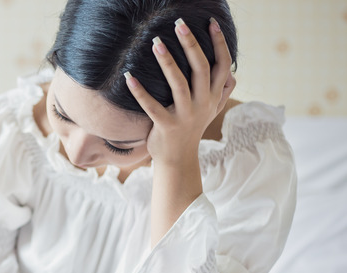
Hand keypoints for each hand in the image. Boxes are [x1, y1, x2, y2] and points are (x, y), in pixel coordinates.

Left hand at [125, 17, 235, 165]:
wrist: (179, 160)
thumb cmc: (191, 129)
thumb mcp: (211, 111)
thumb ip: (222, 92)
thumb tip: (233, 73)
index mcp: (214, 96)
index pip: (223, 65)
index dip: (219, 43)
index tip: (211, 23)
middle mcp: (203, 104)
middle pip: (201, 69)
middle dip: (192, 45)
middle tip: (179, 25)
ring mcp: (185, 116)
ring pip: (179, 85)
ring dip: (167, 62)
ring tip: (155, 43)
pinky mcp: (166, 126)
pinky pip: (152, 107)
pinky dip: (140, 92)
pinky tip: (129, 77)